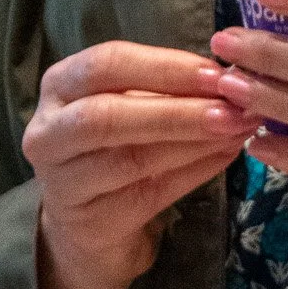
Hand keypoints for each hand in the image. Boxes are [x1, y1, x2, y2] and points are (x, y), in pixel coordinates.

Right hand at [23, 41, 250, 288]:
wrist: (90, 219)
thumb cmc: (117, 139)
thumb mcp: (132, 100)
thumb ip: (169, 86)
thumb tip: (231, 74)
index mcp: (60, 85)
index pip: (108, 65)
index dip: (165, 67)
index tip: (216, 71)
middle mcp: (48, 133)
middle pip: (107, 117)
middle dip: (177, 110)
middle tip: (232, 107)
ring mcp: (63, 184)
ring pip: (131, 159)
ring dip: (194, 141)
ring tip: (239, 128)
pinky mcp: (90, 224)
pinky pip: (150, 194)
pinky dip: (195, 171)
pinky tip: (227, 154)